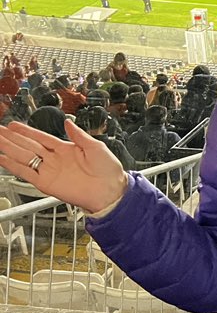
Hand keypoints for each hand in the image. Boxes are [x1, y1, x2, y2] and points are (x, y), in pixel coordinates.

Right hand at [0, 120, 127, 213]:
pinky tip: (2, 158)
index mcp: (66, 149)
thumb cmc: (108, 170)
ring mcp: (49, 171)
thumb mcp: (95, 147)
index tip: (13, 125)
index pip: (41, 137)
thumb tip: (68, 122)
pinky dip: (12, 166)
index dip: (27, 131)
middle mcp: (55, 159)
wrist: (110, 190)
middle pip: (28, 146)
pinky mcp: (45, 183)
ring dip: (9, 149)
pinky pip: (25, 173)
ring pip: (23, 157)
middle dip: (12, 138)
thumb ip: (79, 135)